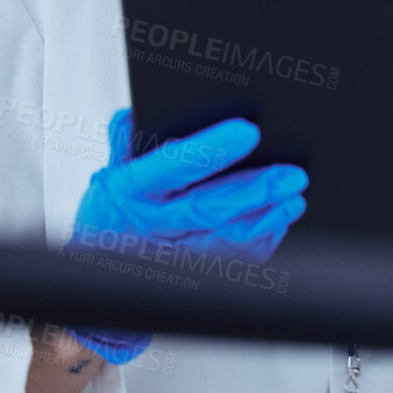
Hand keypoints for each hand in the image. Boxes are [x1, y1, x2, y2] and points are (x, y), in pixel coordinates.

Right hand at [63, 109, 307, 361]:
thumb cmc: (110, 217)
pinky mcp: (192, 274)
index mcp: (131, 190)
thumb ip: (124, 143)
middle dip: (255, 190)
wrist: (98, 276)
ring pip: (226, 238)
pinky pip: (231, 261)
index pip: (173, 165)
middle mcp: (154, 224)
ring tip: (293, 199)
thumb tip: (129, 116)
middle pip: (209, 206)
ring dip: (265, 219)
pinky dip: (259, 242)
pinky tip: (279, 223)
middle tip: (293, 175)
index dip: (210, 150)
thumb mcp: (109, 174)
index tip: (249, 131)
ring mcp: (173, 254)